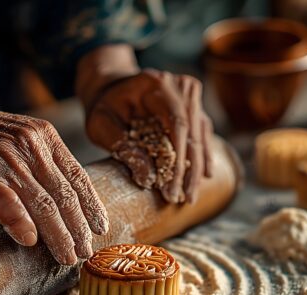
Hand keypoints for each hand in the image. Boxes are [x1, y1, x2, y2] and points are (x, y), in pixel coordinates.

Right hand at [0, 75, 107, 264]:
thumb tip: (66, 208)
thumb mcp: (22, 141)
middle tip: (85, 252)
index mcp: (46, 138)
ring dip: (58, 235)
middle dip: (78, 228)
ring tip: (67, 256)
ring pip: (42, 203)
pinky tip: (29, 240)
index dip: (92, 205)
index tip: (101, 228)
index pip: (78, 176)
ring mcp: (7, 158)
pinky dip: (19, 221)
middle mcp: (32, 145)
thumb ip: (44, 167)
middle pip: (64, 194)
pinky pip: (6, 201)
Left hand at [77, 46, 213, 203]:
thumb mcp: (102, 125)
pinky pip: (202, 135)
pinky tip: (203, 178)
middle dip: (190, 169)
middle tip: (186, 198)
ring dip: (197, 168)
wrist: (111, 89)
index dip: (178, 158)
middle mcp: (180, 86)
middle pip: (193, 132)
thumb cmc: (104, 107)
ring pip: (200, 136)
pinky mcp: (194, 109)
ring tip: (191, 195)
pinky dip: (201, 157)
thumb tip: (147, 179)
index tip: (173, 186)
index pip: (177, 123)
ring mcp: (190, 96)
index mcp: (157, 84)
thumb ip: (123, 147)